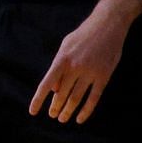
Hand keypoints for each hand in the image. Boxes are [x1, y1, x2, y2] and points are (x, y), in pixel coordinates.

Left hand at [30, 6, 128, 122]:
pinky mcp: (104, 76)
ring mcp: (90, 72)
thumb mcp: (66, 45)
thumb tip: (55, 89)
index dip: (38, 99)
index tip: (32, 111)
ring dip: (68, 111)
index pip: (47, 83)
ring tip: (63, 118)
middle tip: (53, 115)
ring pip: (76, 98)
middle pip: (62, 94)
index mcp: (62, 58)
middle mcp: (75, 67)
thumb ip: (59, 67)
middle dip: (56, 107)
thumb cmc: (84, 35)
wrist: (108, 24)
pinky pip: (93, 98)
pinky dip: (86, 111)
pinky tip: (80, 118)